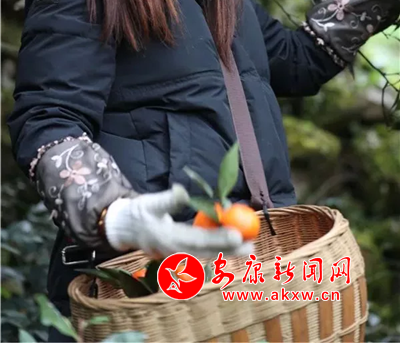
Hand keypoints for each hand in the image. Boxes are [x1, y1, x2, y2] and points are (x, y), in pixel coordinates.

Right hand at [104, 184, 253, 257]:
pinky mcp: (179, 254)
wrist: (123, 228)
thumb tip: (182, 191)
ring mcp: (177, 256)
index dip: (218, 238)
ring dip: (226, 252)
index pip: (198, 240)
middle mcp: (174, 252)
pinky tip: (231, 246)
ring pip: (206, 255)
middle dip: (229, 250)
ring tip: (247, 248)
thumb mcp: (150, 202)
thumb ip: (167, 200)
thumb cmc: (138, 212)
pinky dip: (217, 250)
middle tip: (250, 246)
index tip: (236, 234)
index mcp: (168, 239)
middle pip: (207, 252)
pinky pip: (201, 253)